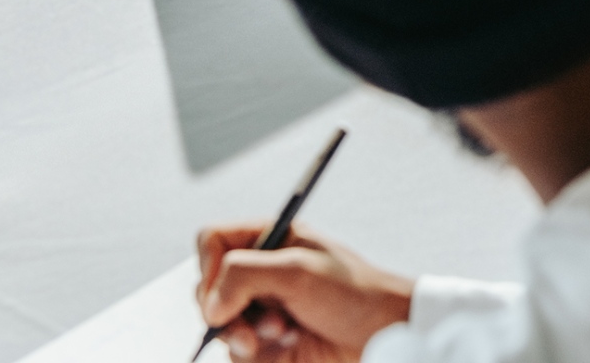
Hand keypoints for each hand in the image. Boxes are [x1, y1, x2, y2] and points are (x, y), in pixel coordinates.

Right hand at [195, 223, 412, 362]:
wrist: (382, 335)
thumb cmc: (351, 292)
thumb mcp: (298, 271)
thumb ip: (245, 275)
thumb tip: (210, 305)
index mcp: (268, 240)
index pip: (213, 241)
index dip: (209, 267)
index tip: (223, 292)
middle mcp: (260, 273)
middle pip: (207, 290)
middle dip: (227, 313)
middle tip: (251, 329)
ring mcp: (262, 309)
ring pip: (221, 327)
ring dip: (246, 336)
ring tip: (283, 332)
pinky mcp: (267, 344)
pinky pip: (238, 355)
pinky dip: (260, 355)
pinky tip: (291, 345)